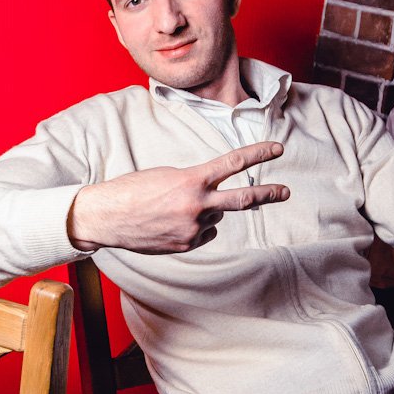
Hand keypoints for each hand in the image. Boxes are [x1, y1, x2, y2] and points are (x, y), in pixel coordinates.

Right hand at [68, 142, 288, 253]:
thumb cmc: (134, 190)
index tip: (277, 149)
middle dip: (267, 194)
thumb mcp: (167, 176)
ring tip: (175, 208)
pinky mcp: (187, 245)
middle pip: (243, 199)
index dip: (258, 154)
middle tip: (286, 191)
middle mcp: (197, 205)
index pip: (233, 163)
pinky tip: (172, 224)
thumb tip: (217, 201)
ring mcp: (193, 228)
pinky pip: (204, 233)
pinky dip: (195, 228)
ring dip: (204, 211)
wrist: (108, 217)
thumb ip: (196, 184)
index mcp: (192, 180)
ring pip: (215, 217)